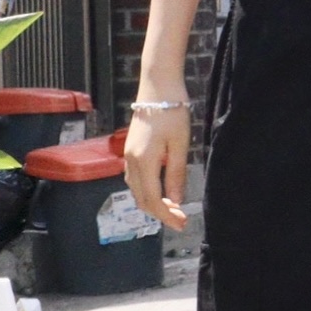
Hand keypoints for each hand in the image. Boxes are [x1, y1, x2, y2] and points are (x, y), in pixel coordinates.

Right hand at [122, 101, 192, 231]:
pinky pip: (134, 178)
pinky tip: (160, 190)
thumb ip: (176, 174)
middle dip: (160, 213)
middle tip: (180, 219)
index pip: (152, 199)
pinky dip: (146, 190)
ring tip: (172, 208)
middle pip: (141, 198)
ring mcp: (128, 155)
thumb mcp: (179, 145)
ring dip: (152, 203)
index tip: (181, 223)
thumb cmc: (172, 113)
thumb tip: (176, 200)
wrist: (158, 87)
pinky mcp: (130, 149)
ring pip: (136, 190)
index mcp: (143, 161)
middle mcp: (131, 161)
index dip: (166, 215)